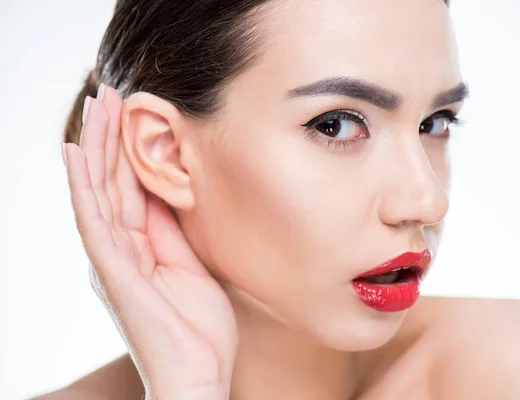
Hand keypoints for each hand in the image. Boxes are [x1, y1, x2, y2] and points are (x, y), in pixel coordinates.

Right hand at [62, 85, 236, 399]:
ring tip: (95, 105)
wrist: (200, 375)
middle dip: (108, 136)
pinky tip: (74, 156)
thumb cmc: (200, 327)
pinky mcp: (115, 275)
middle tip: (108, 91)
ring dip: (94, 148)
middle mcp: (118, 249)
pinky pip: (95, 224)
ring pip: (98, 193)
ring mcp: (113, 261)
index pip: (129, 187)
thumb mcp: (193, 264)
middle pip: (109, 182)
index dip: (126, 147)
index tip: (130, 108)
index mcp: (139, 246)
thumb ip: (176, 230)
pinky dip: (83, 188)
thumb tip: (173, 189)